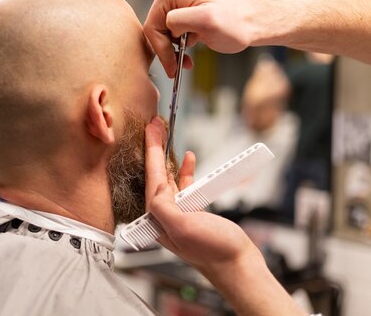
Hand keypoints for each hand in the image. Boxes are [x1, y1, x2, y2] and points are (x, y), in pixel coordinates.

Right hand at [143, 0, 269, 77]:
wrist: (258, 22)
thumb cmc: (239, 22)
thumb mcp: (207, 22)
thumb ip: (178, 21)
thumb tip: (167, 27)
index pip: (153, 23)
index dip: (161, 48)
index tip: (172, 66)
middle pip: (157, 24)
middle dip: (168, 47)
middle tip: (181, 63)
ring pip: (165, 27)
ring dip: (175, 45)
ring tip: (190, 54)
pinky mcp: (187, 2)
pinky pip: (175, 25)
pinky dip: (181, 39)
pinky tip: (193, 43)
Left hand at [144, 117, 256, 272]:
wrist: (238, 264)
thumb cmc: (214, 251)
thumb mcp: (183, 228)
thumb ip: (163, 207)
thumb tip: (156, 189)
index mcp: (157, 218)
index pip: (151, 178)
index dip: (151, 151)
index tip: (150, 129)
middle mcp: (163, 215)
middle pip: (156, 174)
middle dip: (155, 148)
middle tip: (154, 125)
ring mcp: (177, 213)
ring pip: (169, 177)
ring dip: (168, 156)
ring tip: (166, 134)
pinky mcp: (192, 212)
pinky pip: (184, 186)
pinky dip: (185, 171)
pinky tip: (188, 158)